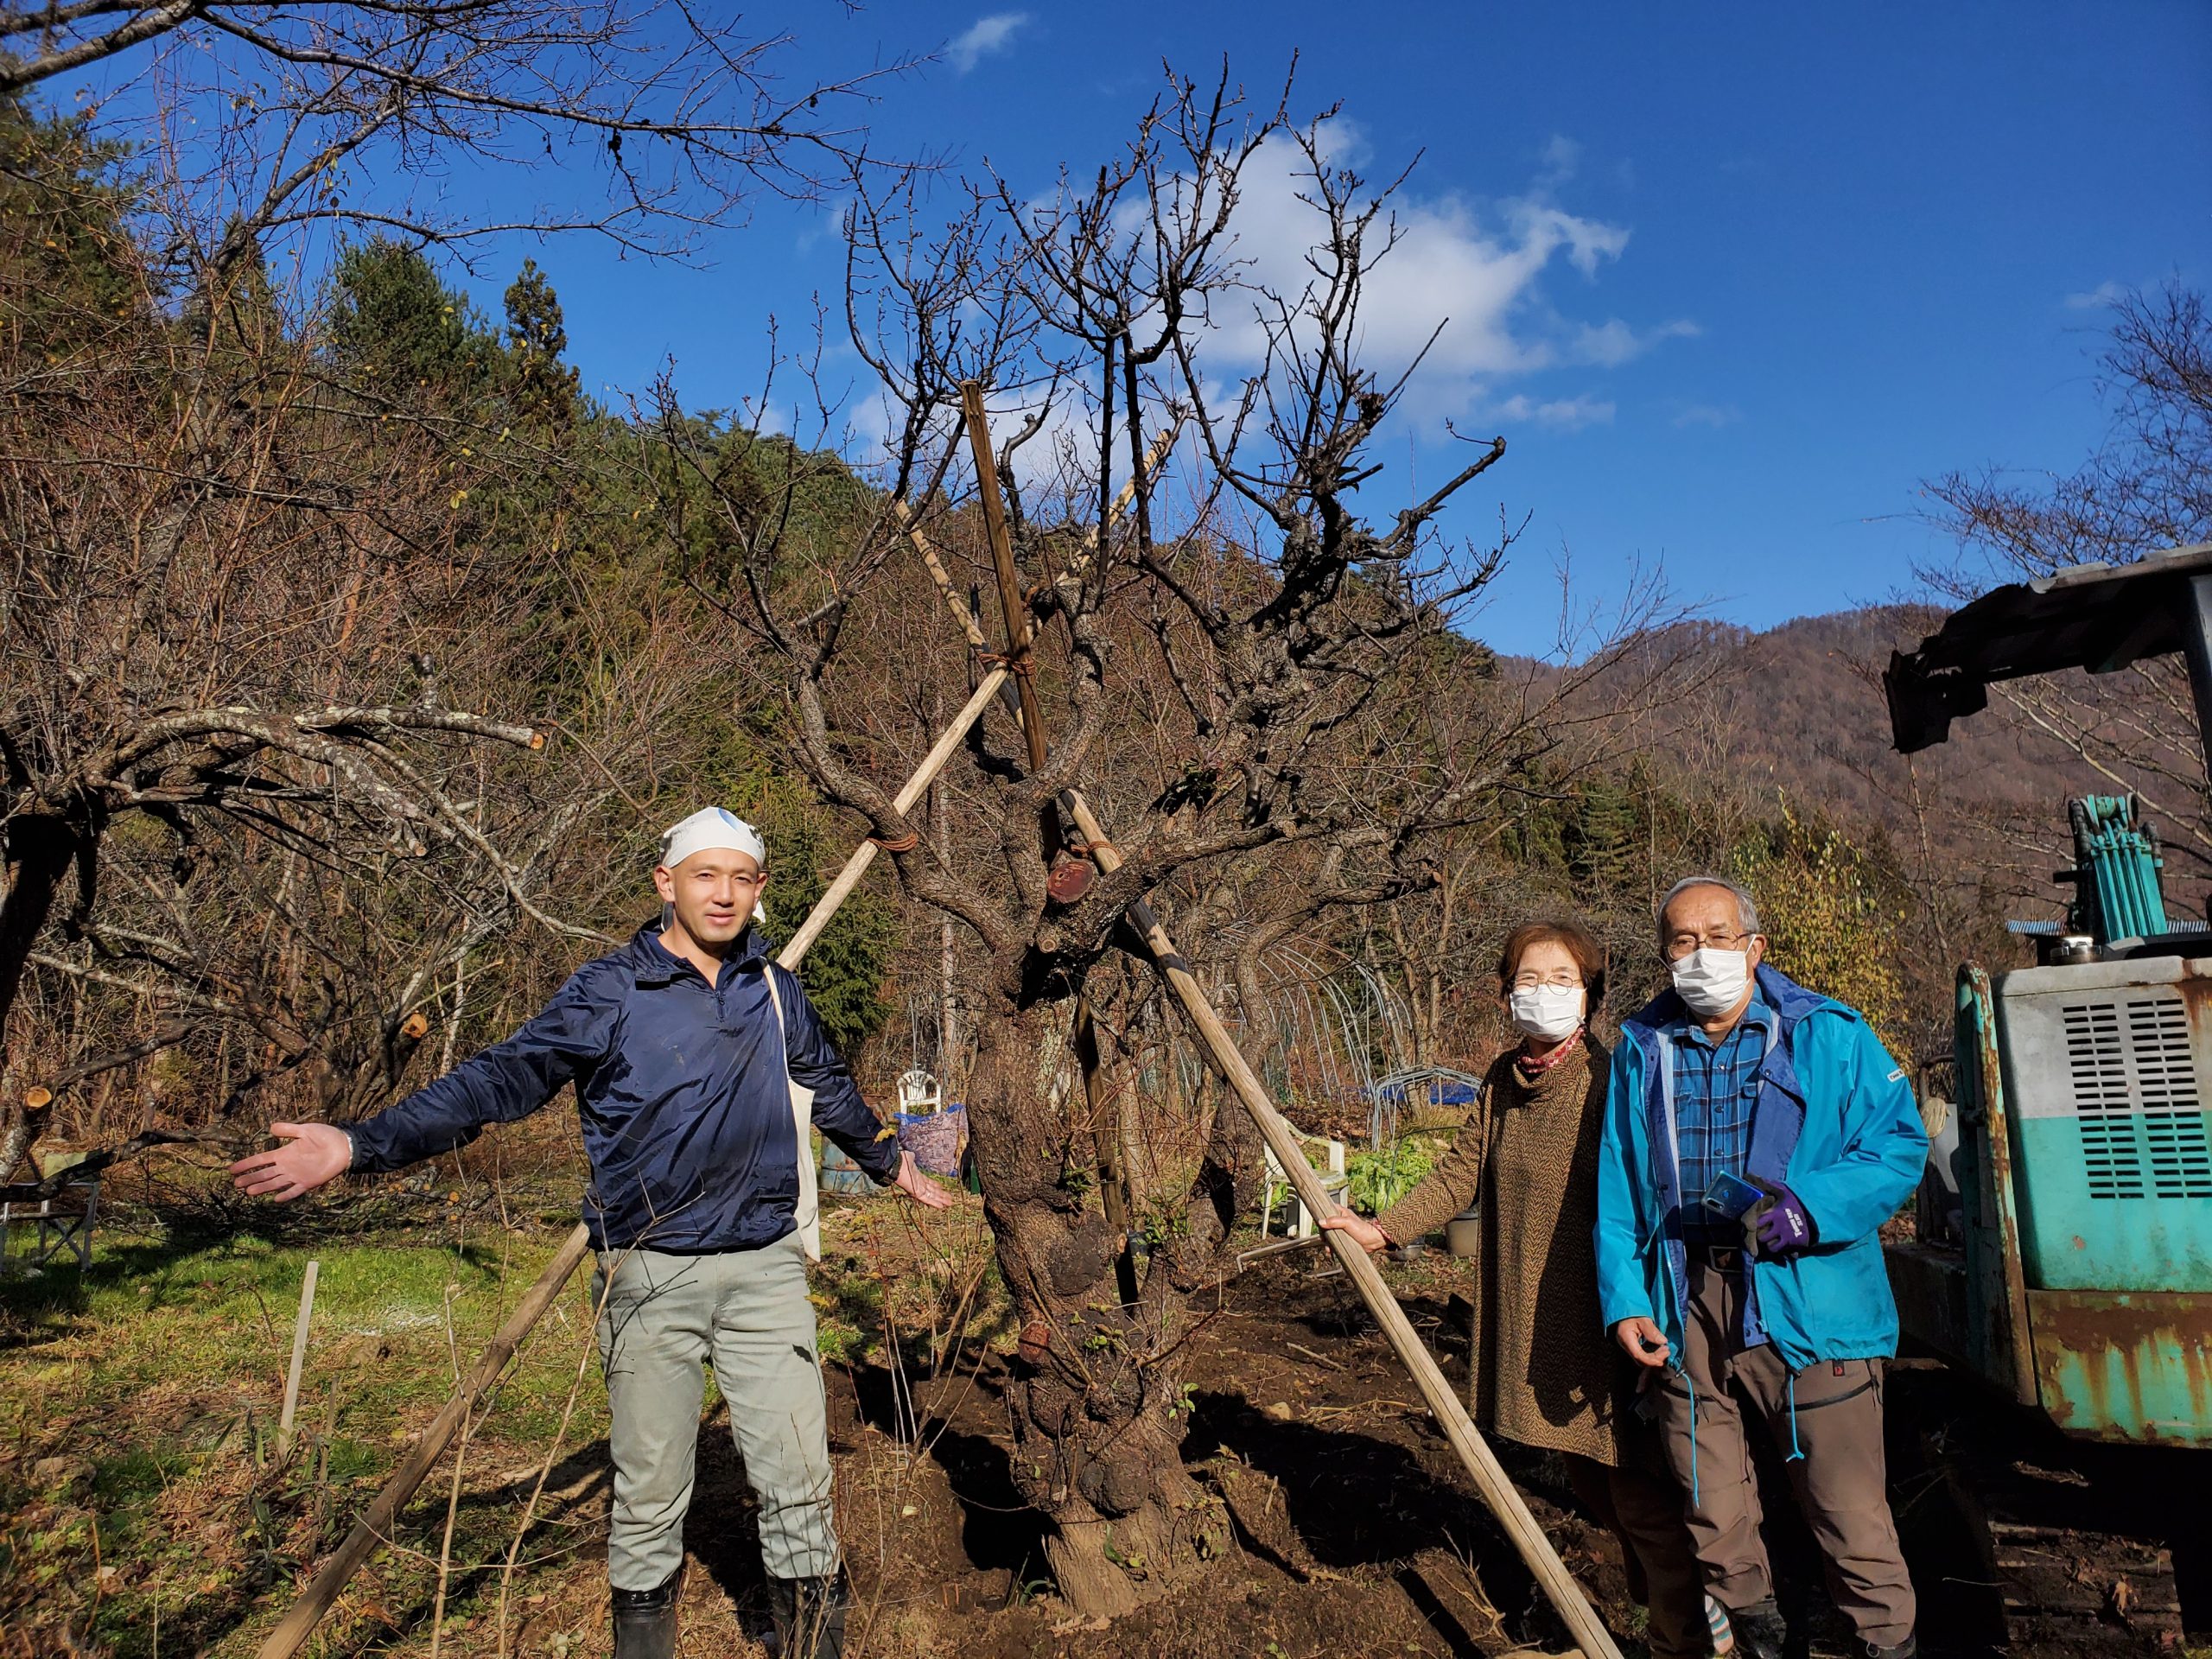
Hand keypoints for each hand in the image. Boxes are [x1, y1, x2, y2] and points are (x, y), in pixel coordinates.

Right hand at [229, 1122, 351, 1201]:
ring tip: (248, 1192)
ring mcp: (297, 1175)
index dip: (247, 1164)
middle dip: (250, 1178)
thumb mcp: (305, 1130)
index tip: (231, 1169)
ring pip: (275, 1183)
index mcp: (284, 1153)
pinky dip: (286, 1195)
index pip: (261, 1160)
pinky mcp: (308, 1182)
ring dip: (263, 1187)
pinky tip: (276, 1199)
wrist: (344, 1146)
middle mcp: (287, 1166)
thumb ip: (288, 1130)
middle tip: (236, 1184)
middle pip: (264, 1174)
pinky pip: (295, 1191)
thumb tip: (270, 1128)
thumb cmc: (326, 1136)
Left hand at [891, 1150, 954, 1209]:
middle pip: (932, 1191)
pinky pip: (927, 1198)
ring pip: (932, 1196)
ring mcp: (917, 1189)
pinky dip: (934, 1202)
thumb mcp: (909, 1158)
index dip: (935, 1185)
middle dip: (941, 1195)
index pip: (928, 1183)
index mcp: (917, 1176)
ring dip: (941, 1200)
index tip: (942, 1188)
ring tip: (950, 1203)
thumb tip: (912, 1155)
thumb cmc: (901, 1161)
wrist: (895, 1164)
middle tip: (950, 1199)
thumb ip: (912, 1158)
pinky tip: (941, 1206)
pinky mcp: (916, 1192)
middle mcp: (918, 1184)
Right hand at [1318, 1211, 1389, 1252]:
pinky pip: (1333, 1241)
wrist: (1373, 1241)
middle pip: (1325, 1224)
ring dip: (1326, 1241)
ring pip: (1328, 1234)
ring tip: (1328, 1248)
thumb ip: (1334, 1221)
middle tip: (1324, 1238)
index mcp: (1340, 1212)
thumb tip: (1321, 1222)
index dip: (1321, 1216)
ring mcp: (1340, 1229)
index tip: (1318, 1224)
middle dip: (1323, 1233)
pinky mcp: (1343, 1238)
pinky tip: (1331, 1251)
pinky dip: (1331, 1246)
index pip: (1326, 1210)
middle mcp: (1339, 1219)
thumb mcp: (1347, 1223)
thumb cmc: (1363, 1229)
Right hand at [1613, 1316, 1671, 1367]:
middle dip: (1655, 1359)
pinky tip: (1659, 1348)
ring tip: (1665, 1349)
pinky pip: (1642, 1354)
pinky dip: (1651, 1354)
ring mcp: (1628, 1346)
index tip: (1663, 1358)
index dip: (1651, 1360)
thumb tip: (1663, 1341)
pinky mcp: (1632, 1345)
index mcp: (1626, 1338)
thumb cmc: (1632, 1311)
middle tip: (1667, 1350)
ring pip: (1641, 1359)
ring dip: (1654, 1357)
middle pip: (1640, 1360)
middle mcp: (1625, 1345)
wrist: (1623, 1307)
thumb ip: (1652, 1330)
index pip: (1638, 1355)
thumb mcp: (1643, 1318)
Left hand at [1747, 1178, 1814, 1257]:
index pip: (1757, 1223)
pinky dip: (1777, 1248)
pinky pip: (1780, 1250)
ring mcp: (1787, 1236)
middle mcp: (1779, 1226)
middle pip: (1761, 1237)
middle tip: (1762, 1232)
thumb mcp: (1782, 1191)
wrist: (1816, 1213)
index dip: (1754, 1224)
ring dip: (1768, 1242)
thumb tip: (1748, 1175)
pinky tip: (1778, 1243)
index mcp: (1775, 1213)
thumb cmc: (1796, 1201)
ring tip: (1770, 1238)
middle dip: (1760, 1235)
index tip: (1756, 1222)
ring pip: (1769, 1245)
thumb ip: (1766, 1185)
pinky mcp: (1794, 1243)